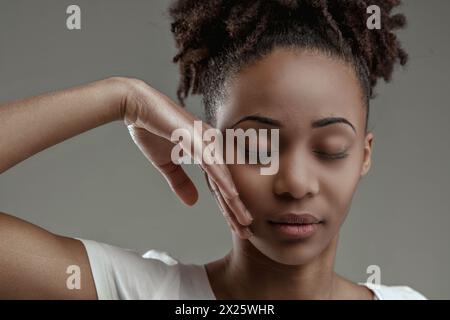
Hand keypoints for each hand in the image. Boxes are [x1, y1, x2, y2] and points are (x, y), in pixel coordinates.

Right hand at [121, 78, 252, 238]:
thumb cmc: (150, 130)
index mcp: (206, 151)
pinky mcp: (195, 137)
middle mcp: (211, 146)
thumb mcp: (166, 164)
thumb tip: (193, 202)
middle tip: (246, 230)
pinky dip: (222, 180)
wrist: (136, 107)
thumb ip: (180, 182)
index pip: (220, 185)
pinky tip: (232, 195)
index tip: (236, 226)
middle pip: (227, 183)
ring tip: (244, 221)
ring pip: (223, 176)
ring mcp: (205, 140)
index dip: (228, 207)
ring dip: (234, 200)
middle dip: (236, 209)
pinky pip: (212, 163)